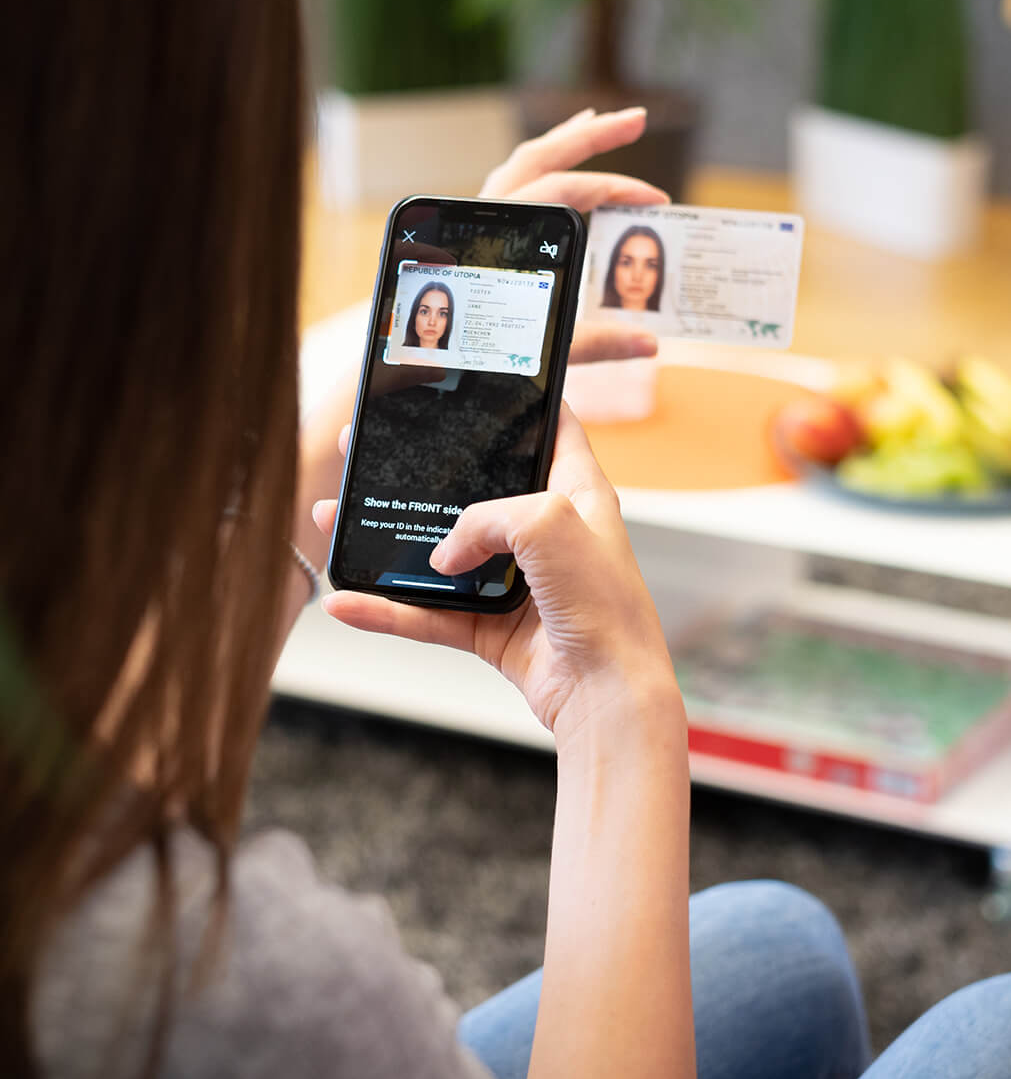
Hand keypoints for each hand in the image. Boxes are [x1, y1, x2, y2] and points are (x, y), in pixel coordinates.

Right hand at [313, 407, 676, 744]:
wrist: (607, 694)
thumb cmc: (605, 607)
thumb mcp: (550, 524)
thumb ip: (488, 517)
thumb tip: (446, 554)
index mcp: (575, 495)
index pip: (550, 432)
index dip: (519, 405)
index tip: (475, 384)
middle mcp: (545, 535)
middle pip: (474, 492)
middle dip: (422, 474)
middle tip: (372, 451)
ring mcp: (516, 583)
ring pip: (439, 555)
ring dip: (386, 541)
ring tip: (334, 517)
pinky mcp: (492, 628)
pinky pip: (427, 614)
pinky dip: (387, 611)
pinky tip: (346, 602)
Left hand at [485, 105, 666, 365]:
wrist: (416, 363)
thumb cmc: (473, 355)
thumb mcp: (541, 348)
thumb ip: (596, 343)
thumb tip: (650, 345)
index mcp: (502, 234)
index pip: (566, 192)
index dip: (616, 189)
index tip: (655, 201)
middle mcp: (485, 215)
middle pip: (543, 156)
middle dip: (593, 135)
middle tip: (638, 118)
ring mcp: (476, 219)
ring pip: (522, 164)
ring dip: (562, 142)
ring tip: (596, 122)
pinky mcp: (474, 231)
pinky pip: (511, 184)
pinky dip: (540, 168)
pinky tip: (557, 166)